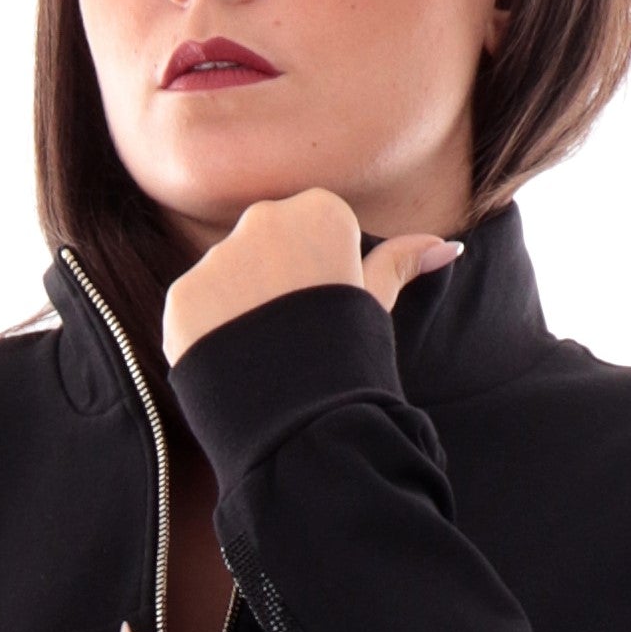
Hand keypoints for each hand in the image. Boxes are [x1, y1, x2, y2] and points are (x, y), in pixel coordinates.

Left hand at [161, 186, 462, 364]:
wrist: (304, 421)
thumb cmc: (350, 355)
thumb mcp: (376, 304)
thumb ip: (400, 263)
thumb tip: (448, 246)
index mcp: (319, 211)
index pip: (313, 228)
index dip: (321, 273)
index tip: (325, 308)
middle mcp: (263, 219)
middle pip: (266, 244)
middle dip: (277, 281)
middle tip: (295, 334)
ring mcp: (217, 258)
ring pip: (228, 274)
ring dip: (240, 306)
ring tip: (264, 354)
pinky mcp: (182, 297)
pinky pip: (196, 306)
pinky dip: (210, 332)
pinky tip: (235, 362)